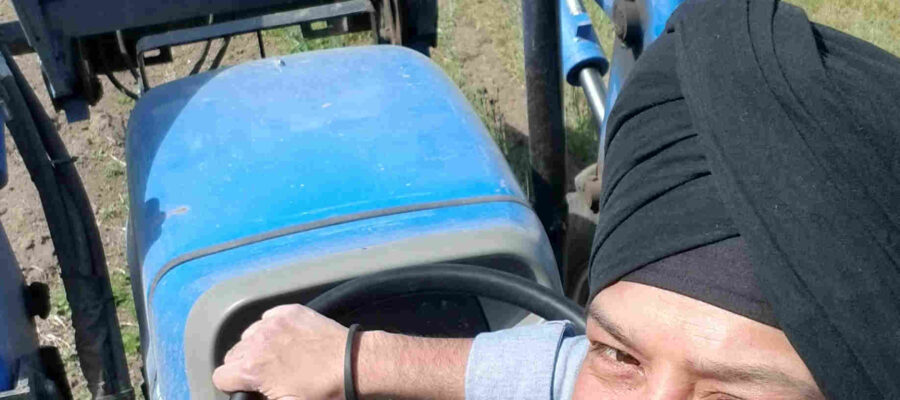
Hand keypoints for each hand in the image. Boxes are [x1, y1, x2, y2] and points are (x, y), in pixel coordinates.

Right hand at [212, 304, 347, 399]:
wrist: (354, 364)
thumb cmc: (324, 390)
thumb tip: (251, 394)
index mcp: (252, 368)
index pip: (220, 376)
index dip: (233, 385)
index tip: (248, 387)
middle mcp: (258, 340)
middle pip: (232, 354)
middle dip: (244, 366)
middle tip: (267, 374)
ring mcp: (273, 322)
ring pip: (248, 335)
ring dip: (258, 346)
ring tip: (280, 357)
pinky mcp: (289, 311)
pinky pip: (267, 318)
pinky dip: (273, 329)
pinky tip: (290, 341)